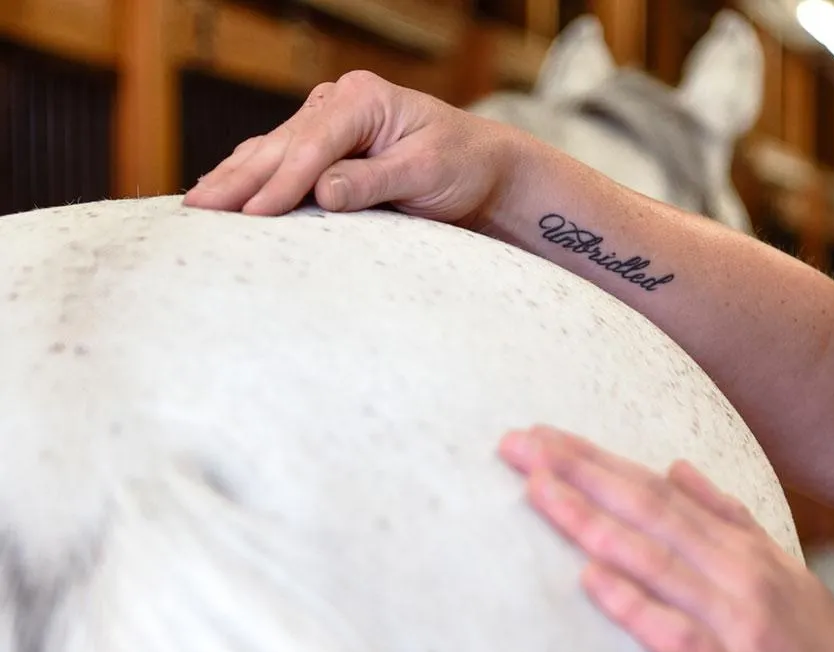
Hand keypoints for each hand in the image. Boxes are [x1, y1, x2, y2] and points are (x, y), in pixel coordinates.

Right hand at [182, 70, 522, 227]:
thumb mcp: (425, 173)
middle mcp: (338, 103)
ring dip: (233, 179)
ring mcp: (328, 123)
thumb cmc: (461, 166)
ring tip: (196, 206)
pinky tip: (223, 194)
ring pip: (270, 151)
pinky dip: (251, 179)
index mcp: (364, 100)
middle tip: (198, 210)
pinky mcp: (326, 148)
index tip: (254, 213)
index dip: (281, 181)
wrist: (481, 169)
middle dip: (238, 179)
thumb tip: (322, 194)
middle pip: (279, 144)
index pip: (312, 145)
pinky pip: (280, 162)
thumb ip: (373, 182)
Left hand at [499, 424, 833, 651]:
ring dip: (592, 522)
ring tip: (537, 490)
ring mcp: (739, 625)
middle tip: (518, 442)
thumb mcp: (784, 575)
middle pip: (647, 511)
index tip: (542, 436)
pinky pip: (675, 636)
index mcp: (743, 550)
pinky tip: (589, 580)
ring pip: (654, 561)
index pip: (657, 490)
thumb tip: (680, 468)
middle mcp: (739, 575)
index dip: (597, 460)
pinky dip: (632, 604)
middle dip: (579, 472)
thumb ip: (730, 519)